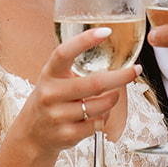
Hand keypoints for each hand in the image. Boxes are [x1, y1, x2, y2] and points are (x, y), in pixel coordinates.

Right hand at [14, 29, 139, 155]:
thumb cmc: (52, 100)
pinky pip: (98, 123)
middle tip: (135, 70)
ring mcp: (58, 116)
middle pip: (94, 83)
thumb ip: (75, 67)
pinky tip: (97, 116)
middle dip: (121, 77)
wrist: (32, 134)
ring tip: (110, 97)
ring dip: (113, 100)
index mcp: (50, 74)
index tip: (105, 31)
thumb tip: (112, 55)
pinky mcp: (67, 135)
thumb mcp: (55, 79)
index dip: (84, 41)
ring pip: (101, 106)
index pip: (64, 53)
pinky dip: (104, 118)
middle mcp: (51, 94)